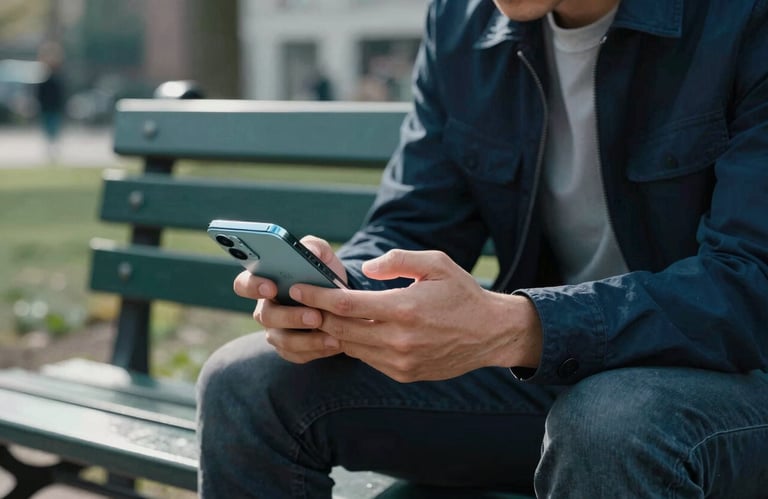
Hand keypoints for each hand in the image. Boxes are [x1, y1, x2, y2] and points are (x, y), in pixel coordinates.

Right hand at [233, 235, 345, 363]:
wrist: (342, 299)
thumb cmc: (323, 273)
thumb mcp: (322, 255)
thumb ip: (314, 247)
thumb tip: (309, 251)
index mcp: (264, 282)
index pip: (243, 284)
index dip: (253, 286)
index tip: (271, 286)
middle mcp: (265, 308)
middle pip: (264, 316)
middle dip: (290, 316)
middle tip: (315, 315)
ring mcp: (276, 331)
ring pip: (280, 339)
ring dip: (306, 338)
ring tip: (331, 334)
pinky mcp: (290, 350)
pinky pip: (297, 354)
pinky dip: (316, 349)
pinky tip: (334, 343)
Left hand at [289, 249, 542, 381]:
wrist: (490, 334)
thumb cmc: (461, 293)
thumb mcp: (436, 263)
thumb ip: (397, 260)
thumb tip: (363, 270)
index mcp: (404, 308)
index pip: (346, 305)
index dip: (316, 296)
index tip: (296, 288)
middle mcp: (399, 339)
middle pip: (340, 329)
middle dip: (315, 315)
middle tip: (297, 302)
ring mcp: (401, 360)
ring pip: (350, 346)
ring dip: (331, 332)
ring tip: (317, 315)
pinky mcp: (404, 373)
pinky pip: (367, 358)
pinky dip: (353, 344)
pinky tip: (347, 331)